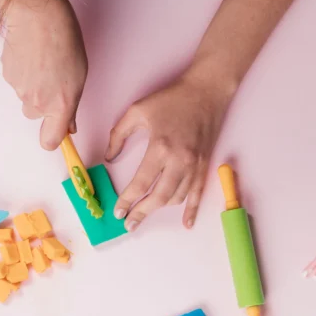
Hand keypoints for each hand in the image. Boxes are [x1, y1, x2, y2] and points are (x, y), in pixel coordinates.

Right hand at [1, 0, 87, 149]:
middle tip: (54, 78)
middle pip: (36, 115)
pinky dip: (23, 72)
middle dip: (44, 103)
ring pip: (26, 97)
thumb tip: (69, 123)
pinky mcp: (7, 75)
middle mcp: (37, 102)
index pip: (50, 141)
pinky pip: (16, 81)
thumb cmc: (64, 39)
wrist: (37, 14)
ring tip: (43, 61)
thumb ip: (72, 104)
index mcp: (60, 104)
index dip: (52, 137)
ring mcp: (19, 89)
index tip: (58, 131)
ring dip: (34, 85)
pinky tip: (31, 54)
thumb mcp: (79, 74)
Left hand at [106, 71, 231, 230]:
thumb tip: (109, 158)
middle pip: (158, 197)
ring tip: (145, 214)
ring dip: (160, 209)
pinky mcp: (204, 165)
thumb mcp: (137, 111)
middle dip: (141, 213)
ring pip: (176, 198)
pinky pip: (198, 193)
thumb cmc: (171, 99)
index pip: (140, 183)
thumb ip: (118, 135)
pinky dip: (192, 210)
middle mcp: (179, 160)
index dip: (127, 200)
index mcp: (160, 147)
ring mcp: (194, 165)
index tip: (118, 211)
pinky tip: (187, 224)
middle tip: (129, 224)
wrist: (206, 91)